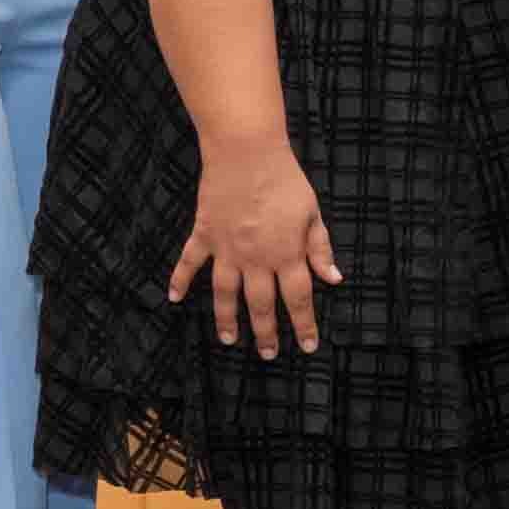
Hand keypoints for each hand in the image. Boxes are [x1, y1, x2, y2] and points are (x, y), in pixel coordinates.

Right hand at [170, 144, 340, 358]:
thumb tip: (333, 279)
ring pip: (225, 294)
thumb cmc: (286, 181)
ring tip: (228, 340)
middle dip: (266, 333)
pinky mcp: (204, 235)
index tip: (308, 347)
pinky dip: (180, 281)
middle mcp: (256, 258)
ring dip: (226, 319)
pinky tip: (175, 299)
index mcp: (287, 254)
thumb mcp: (313, 214)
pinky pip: (189, 263)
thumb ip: (320, 249)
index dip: (304, 325)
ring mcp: (226, 249)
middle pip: (261, 304)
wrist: (247, 154)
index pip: (299, 298)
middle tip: (266, 355)